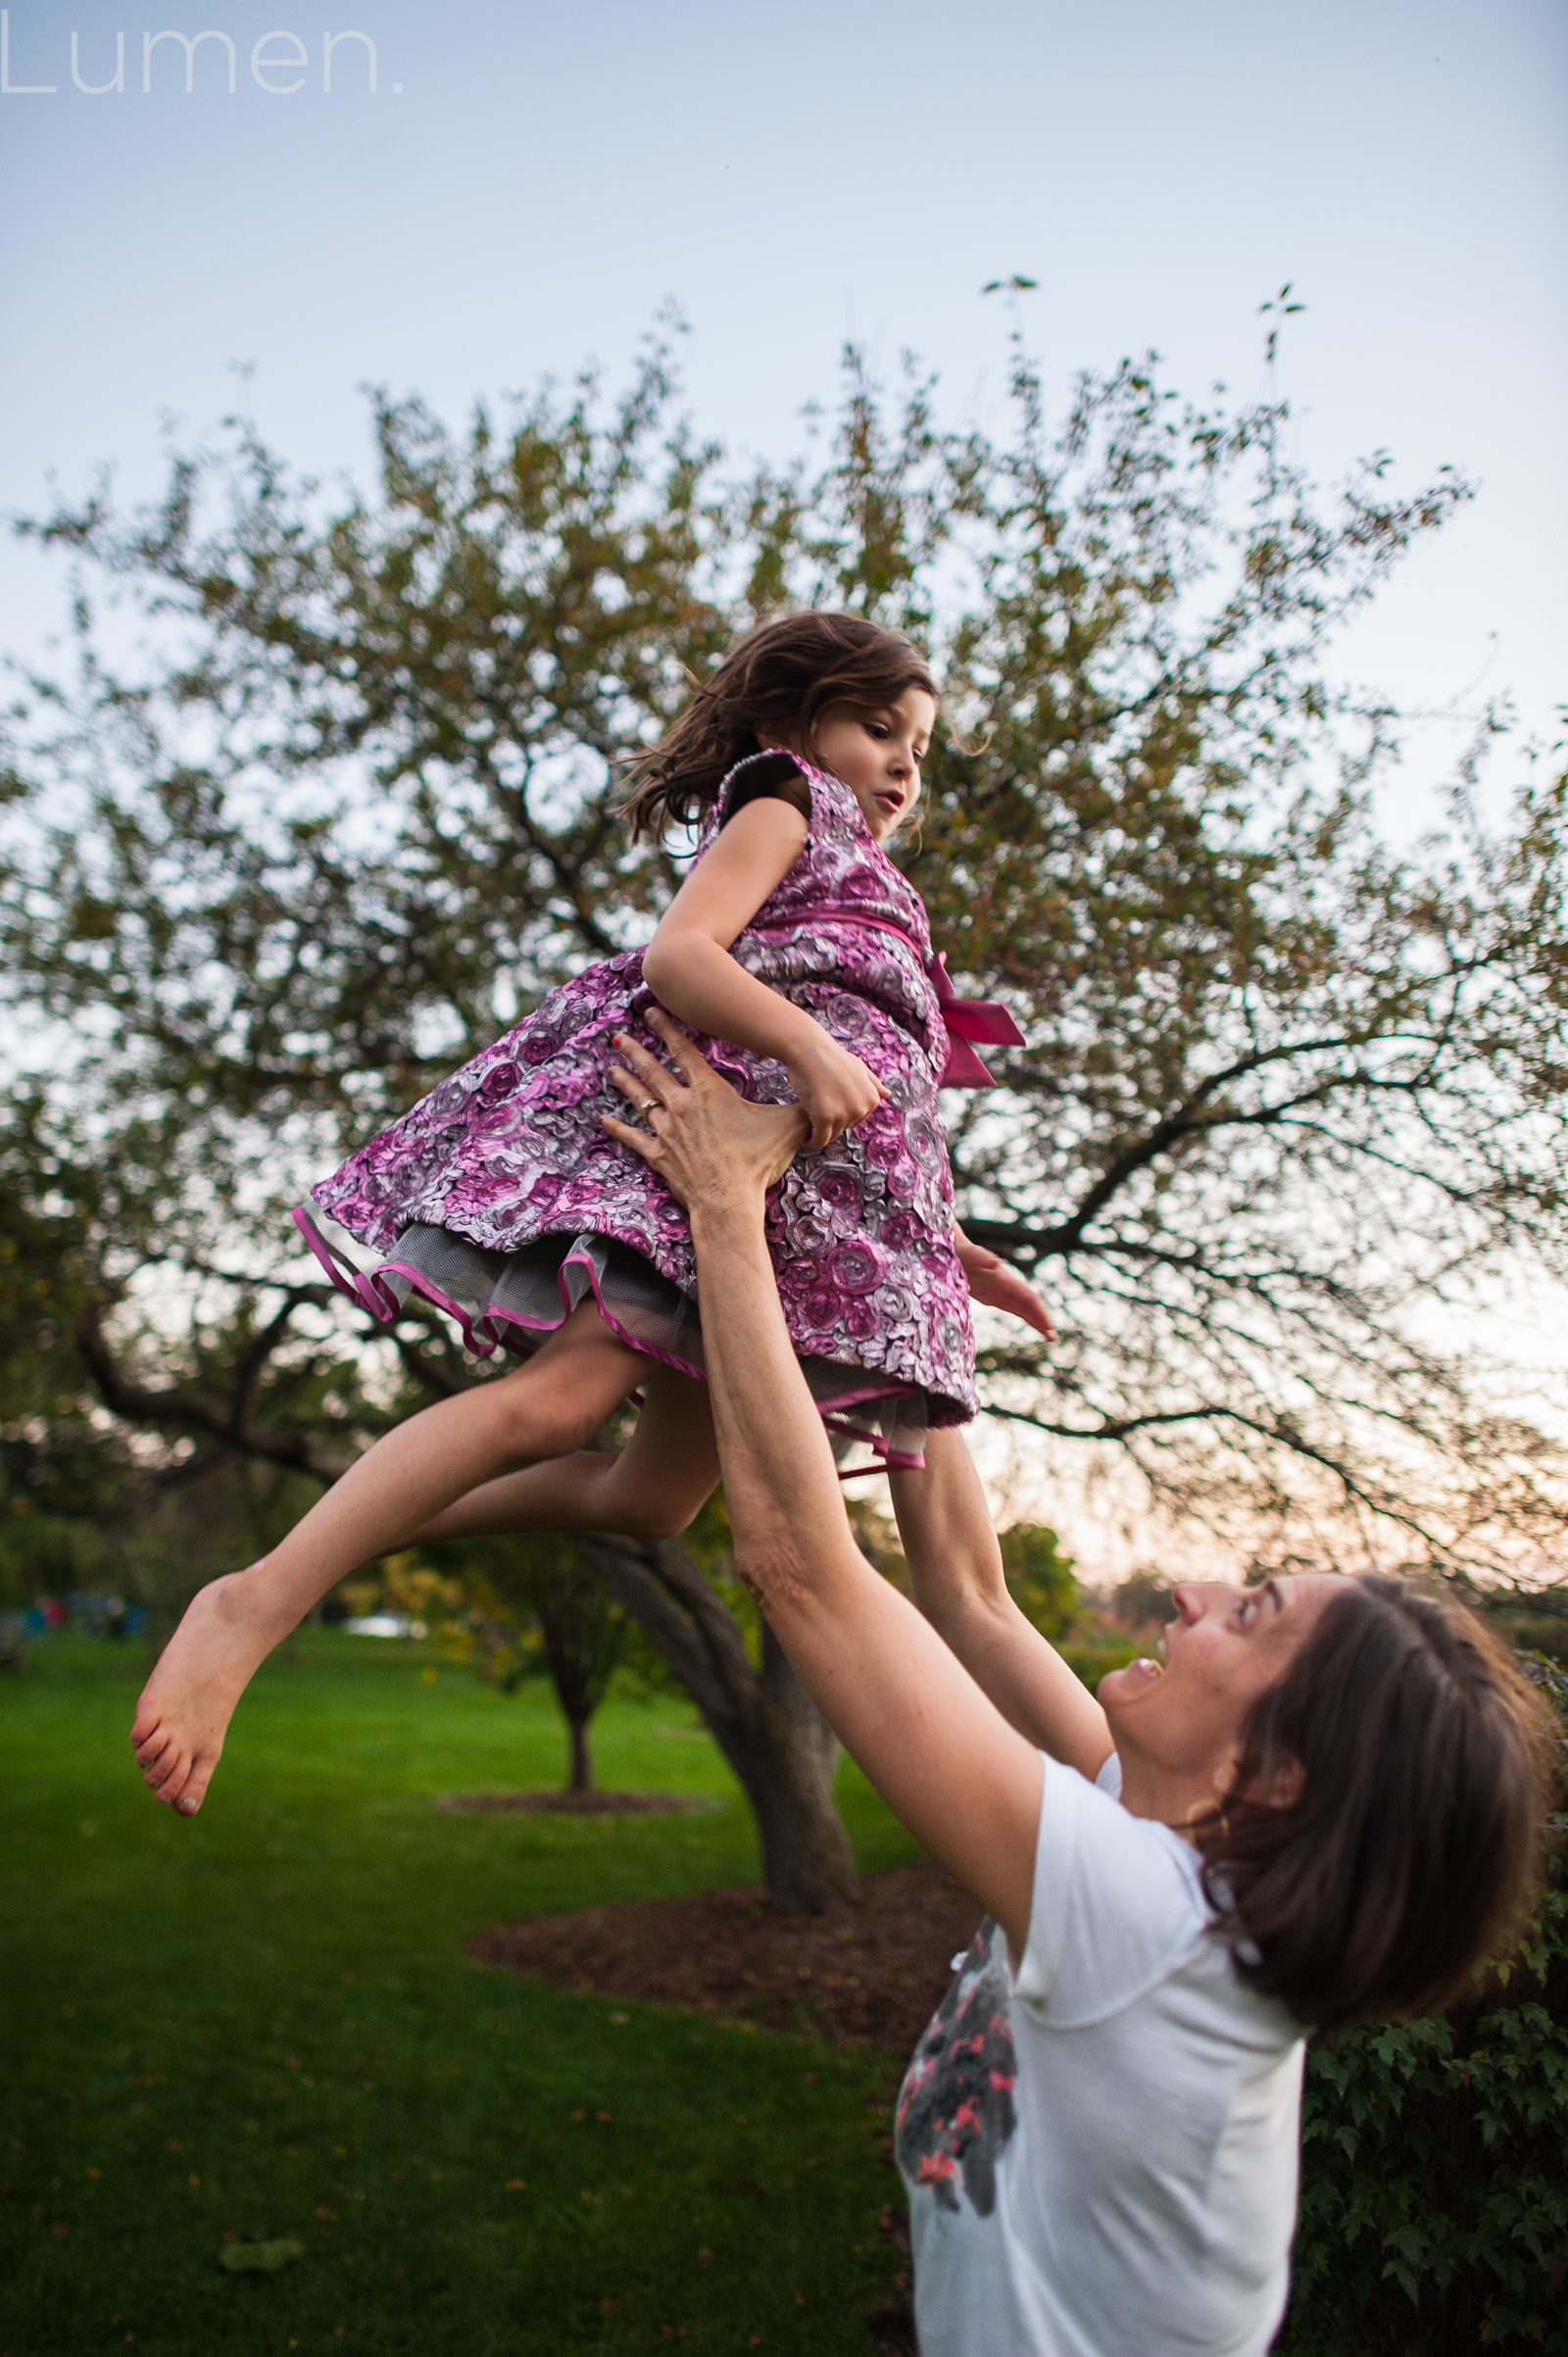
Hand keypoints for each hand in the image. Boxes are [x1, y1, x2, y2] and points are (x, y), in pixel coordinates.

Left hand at [603, 1012, 809, 1216]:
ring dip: (625, 1084)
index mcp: (708, 1092)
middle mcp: (681, 1106)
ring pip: (639, 1100)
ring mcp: (666, 1131)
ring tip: (612, 1070)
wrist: (728, 1200)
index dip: (667, 1029)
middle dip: (636, 1051)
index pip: (683, 1052)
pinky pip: (632, 1138)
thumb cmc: (756, 1162)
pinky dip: (616, 1128)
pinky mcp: (657, 1155)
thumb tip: (826, 1101)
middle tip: (620, 1037)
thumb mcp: (787, 1128)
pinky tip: (602, 1120)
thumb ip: (804, 1110)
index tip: (652, 1012)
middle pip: (653, 1071)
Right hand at [784, 1034, 888, 1150]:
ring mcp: (844, 1113)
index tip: (827, 1108)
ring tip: (808, 1124)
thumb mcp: (859, 1067)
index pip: (856, 1121)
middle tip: (815, 1111)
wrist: (811, 1050)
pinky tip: (805, 1137)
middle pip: (844, 1129)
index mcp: (872, 1099)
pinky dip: (812, 1141)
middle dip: (830, 1124)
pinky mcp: (825, 1117)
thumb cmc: (832, 1057)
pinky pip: (819, 1140)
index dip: (840, 1115)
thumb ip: (873, 1084)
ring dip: (819, 1134)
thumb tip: (888, 1094)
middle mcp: (862, 1108)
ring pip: (831, 1136)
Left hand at [953, 1230, 1054, 1341]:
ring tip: (1049, 1337)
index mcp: (1005, 1279)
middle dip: (1042, 1320)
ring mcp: (1003, 1291)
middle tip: (1053, 1338)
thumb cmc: (961, 1252)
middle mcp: (1008, 1285)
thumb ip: (981, 1257)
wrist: (956, 1249)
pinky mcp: (995, 1297)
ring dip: (1038, 1321)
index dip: (1039, 1312)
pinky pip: (1016, 1309)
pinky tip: (1035, 1326)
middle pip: (1030, 1304)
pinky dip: (1027, 1318)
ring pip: (1025, 1308)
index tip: (1048, 1326)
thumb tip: (996, 1261)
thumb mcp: (968, 1255)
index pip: (1028, 1297)